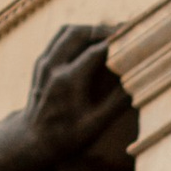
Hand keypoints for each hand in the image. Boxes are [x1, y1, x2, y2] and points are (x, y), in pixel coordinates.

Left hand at [26, 24, 134, 165]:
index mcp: (67, 81)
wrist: (32, 141)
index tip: (135, 40)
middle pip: (79, 33)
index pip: (96, 51)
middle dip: (102, 30)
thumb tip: (139, 82)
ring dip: (89, 30)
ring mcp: (43, 63)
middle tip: (123, 34)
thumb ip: (117, 102)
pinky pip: (59, 39)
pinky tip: (91, 43)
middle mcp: (52, 67)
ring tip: (108, 36)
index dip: (117, 44)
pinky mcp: (40, 63)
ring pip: (67, 31)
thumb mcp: (95, 125)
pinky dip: (77, 35)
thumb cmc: (67, 137)